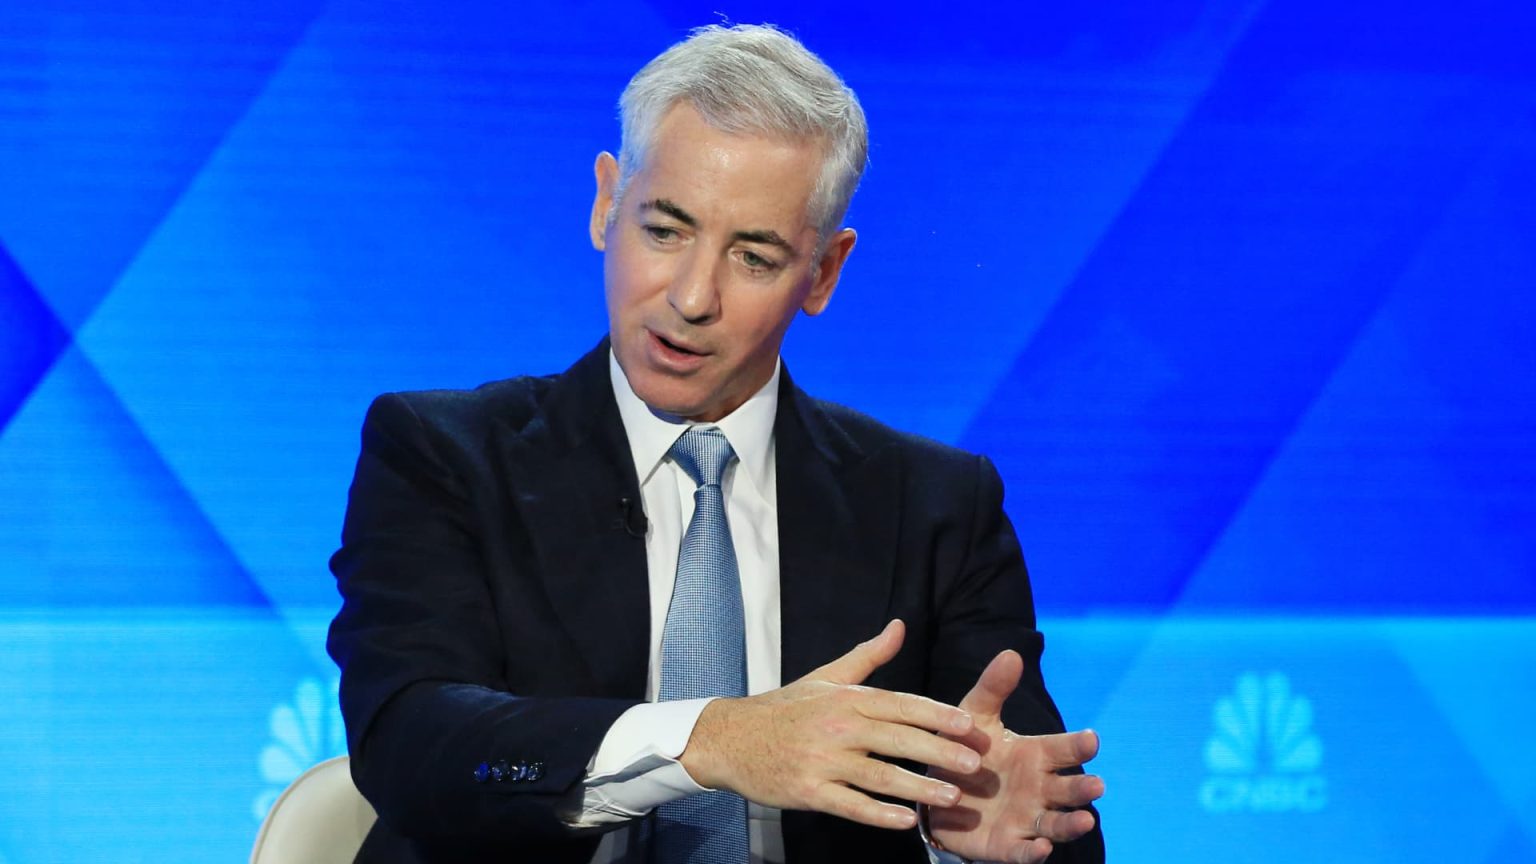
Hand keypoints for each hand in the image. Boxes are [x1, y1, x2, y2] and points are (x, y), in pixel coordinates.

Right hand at [678, 619, 984, 829]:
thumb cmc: (784, 708)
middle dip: (938, 751)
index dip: (937, 714)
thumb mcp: (826, 676)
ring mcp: (822, 761)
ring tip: (952, 797)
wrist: (730, 738)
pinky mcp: (808, 791)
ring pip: (879, 776)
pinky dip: (878, 815)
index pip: (900, 703)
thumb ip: (868, 656)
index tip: (969, 724)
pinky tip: (905, 821)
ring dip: (917, 787)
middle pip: (897, 739)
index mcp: (846, 698)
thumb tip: (900, 626)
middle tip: (974, 764)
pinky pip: (849, 805)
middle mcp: (837, 727)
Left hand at [928, 650, 1104, 863]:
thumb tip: (1011, 653)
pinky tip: (1039, 847)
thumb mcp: (975, 717)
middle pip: (1067, 789)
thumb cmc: (968, 752)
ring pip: (1055, 823)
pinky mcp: (1008, 845)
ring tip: (1084, 819)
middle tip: (1096, 784)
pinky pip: (1023, 851)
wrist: (940, 795)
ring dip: (1070, 823)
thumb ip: (993, 689)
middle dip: (1081, 787)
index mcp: (1035, 756)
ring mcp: (1027, 819)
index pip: (1062, 749)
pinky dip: (1033, 851)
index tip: (1092, 738)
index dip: (1077, 745)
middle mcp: (1039, 789)